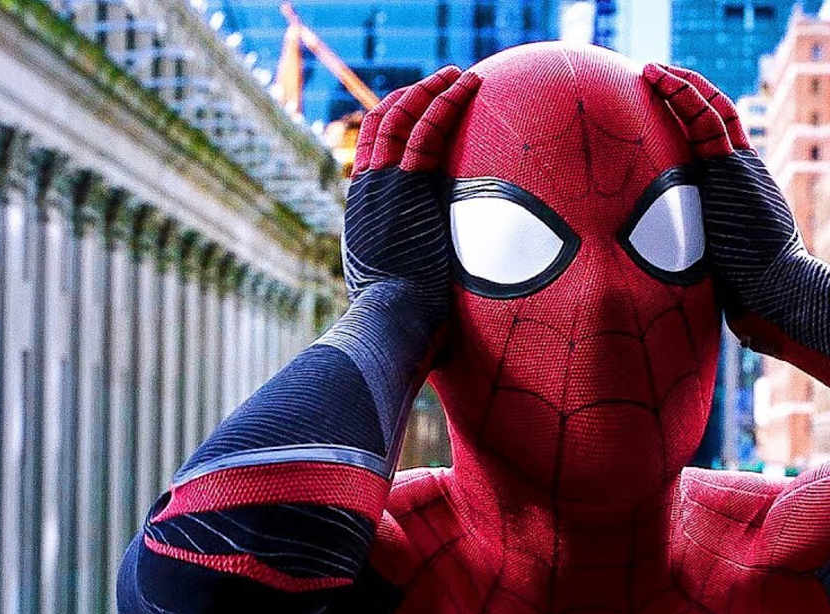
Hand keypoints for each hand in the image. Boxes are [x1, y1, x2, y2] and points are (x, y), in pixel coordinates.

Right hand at [343, 67, 480, 310]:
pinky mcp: (407, 188)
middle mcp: (368, 190)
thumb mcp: (394, 288)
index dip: (394, 123)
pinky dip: (446, 102)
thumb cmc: (399, 320)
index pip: (373, 151)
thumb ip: (407, 270)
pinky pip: (427, 132)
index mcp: (364, 209)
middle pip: (382, 125)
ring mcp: (384, 185)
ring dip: (432, 90)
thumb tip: (432, 286)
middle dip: (412, 97)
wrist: (390, 323)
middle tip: (441, 81)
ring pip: (403, 119)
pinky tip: (465, 84)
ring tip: (459, 73)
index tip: (418, 109)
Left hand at [642, 64, 807, 315]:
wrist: (778, 290)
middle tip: (655, 77)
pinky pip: (705, 118)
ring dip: (681, 84)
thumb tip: (693, 296)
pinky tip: (658, 77)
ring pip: (711, 110)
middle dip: (686, 94)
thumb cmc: (754, 295)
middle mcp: (741, 173)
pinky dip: (682, 92)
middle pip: (714, 120)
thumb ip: (703, 265)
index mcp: (738, 193)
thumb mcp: (720, 272)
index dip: (691, 122)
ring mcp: (739, 167)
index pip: (714, 146)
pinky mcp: (732, 165)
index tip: (662, 111)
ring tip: (651, 69)